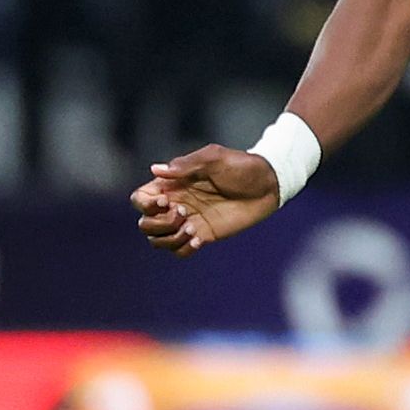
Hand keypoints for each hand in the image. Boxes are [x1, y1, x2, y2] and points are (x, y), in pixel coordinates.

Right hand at [129, 145, 281, 256]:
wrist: (268, 184)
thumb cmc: (241, 166)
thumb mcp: (214, 158)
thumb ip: (186, 165)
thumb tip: (155, 170)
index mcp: (173, 184)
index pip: (140, 199)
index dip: (146, 204)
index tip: (167, 200)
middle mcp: (176, 204)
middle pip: (145, 224)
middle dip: (158, 224)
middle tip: (184, 213)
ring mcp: (189, 221)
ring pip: (159, 241)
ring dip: (170, 238)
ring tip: (192, 229)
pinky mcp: (203, 235)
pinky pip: (180, 251)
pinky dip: (183, 249)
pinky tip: (199, 240)